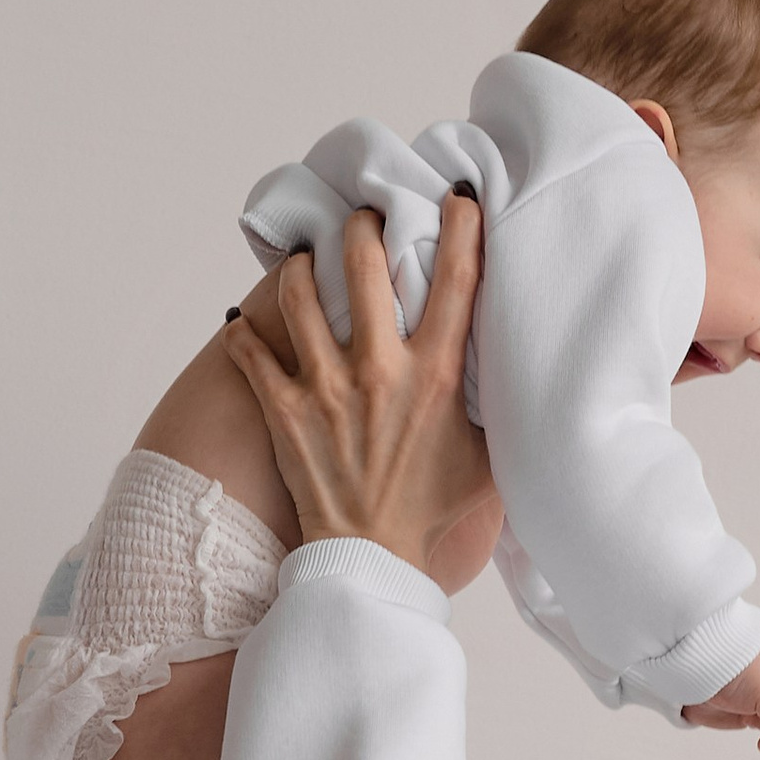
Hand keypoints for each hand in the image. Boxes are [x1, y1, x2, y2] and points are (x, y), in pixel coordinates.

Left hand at [224, 199, 494, 579]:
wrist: (371, 561)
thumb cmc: (430, 510)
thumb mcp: (487, 457)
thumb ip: (494, 404)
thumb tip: (516, 367)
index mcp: (435, 375)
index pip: (456, 277)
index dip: (461, 225)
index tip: (457, 198)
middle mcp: (379, 370)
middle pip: (364, 262)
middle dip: (363, 226)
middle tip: (363, 222)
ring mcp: (326, 388)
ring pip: (299, 294)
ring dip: (300, 268)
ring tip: (304, 263)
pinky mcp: (285, 412)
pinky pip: (250, 351)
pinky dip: (243, 333)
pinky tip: (245, 325)